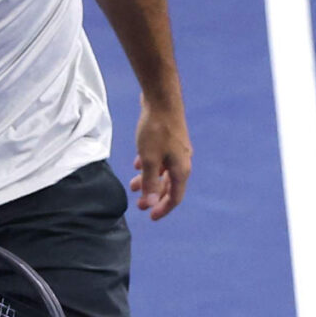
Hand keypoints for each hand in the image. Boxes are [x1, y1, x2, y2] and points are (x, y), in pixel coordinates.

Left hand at [130, 98, 192, 219]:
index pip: (175, 197)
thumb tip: (150, 203)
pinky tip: (137, 164)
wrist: (162, 99)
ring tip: (133, 185)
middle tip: (138, 205)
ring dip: (148, 180)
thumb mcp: (149, 160)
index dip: (163, 209)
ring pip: (163, 171)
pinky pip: (160, 158)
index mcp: (181, 169)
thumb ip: (150, 182)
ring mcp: (176, 150)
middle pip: (169, 186)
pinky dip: (149, 165)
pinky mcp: (169, 139)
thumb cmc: (156, 130)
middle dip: (153, 196)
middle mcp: (182, 161)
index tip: (150, 217)